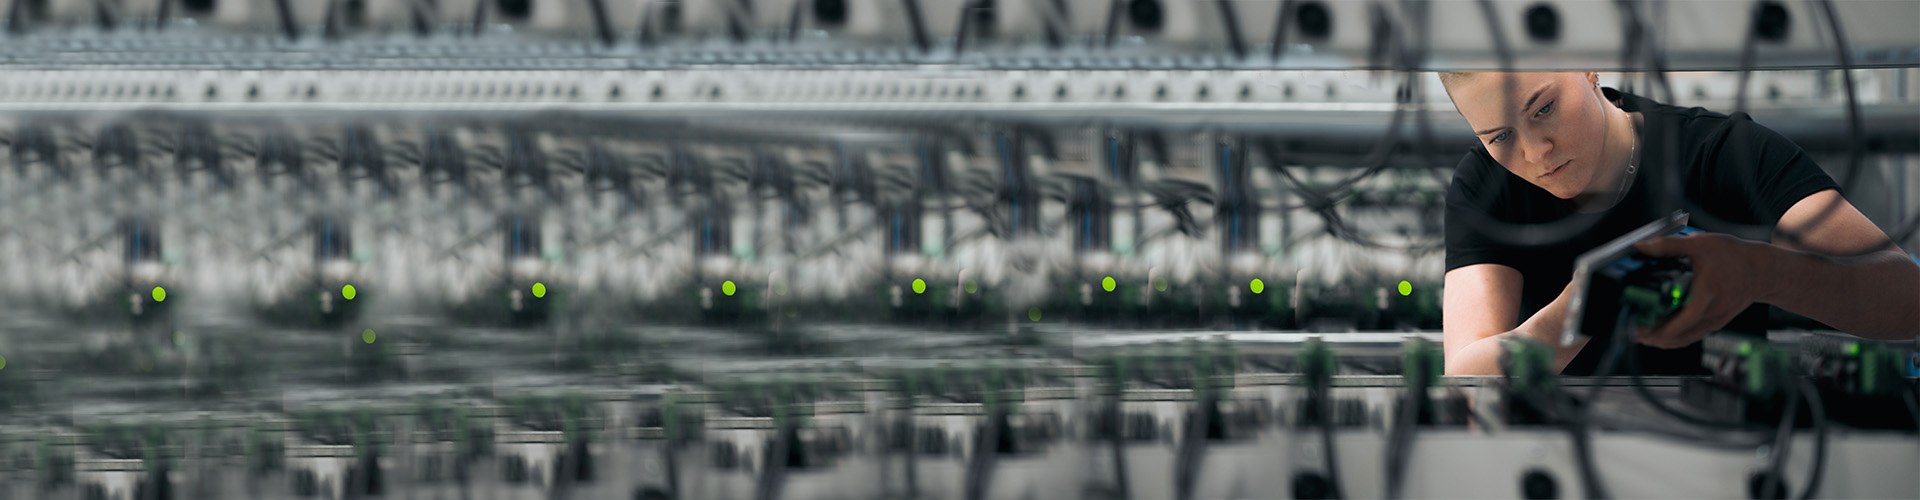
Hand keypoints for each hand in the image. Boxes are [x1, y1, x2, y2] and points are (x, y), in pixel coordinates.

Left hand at [1630, 233, 1776, 348]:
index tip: (1642, 329)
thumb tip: (1641, 247)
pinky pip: (1693, 335)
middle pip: (1681, 335)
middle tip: (1633, 332)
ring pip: (1686, 338)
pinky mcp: (1717, 322)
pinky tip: (1662, 333)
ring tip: (1643, 335)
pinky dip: (1676, 337)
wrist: (1763, 270)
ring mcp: (1715, 319)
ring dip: (1664, 340)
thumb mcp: (1700, 244)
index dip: (1662, 329)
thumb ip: (1668, 245)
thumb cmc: (1734, 255)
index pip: (1685, 319)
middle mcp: (1712, 311)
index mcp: (1707, 293)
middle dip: (1655, 337)